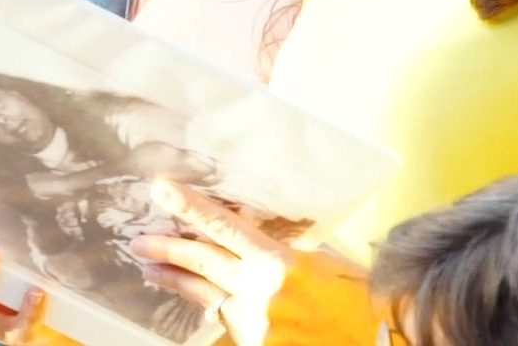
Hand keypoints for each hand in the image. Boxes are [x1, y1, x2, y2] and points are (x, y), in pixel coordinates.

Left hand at [133, 181, 371, 345]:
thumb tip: (256, 228)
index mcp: (282, 264)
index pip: (226, 228)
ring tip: (150, 268)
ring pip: (206, 296)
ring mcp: (255, 326)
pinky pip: (226, 322)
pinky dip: (214, 308)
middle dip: (167, 248)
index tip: (162, 189)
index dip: (191, 206)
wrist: (379, 345)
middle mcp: (262, 294)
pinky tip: (202, 299)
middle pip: (203, 262)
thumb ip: (288, 248)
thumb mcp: (327, 263)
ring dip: (176, 279)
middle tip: (138, 239)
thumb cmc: (359, 302)